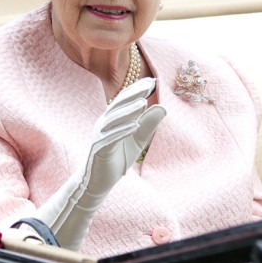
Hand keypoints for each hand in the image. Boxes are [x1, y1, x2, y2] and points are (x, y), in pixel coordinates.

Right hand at [31, 77, 165, 249]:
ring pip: (114, 119)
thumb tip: (163, 107)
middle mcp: (103, 124)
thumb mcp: (138, 140)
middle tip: (149, 84)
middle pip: (118, 105)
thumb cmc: (117, 158)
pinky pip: (110, 138)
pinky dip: (122, 131)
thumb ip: (149, 124)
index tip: (152, 80)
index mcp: (111, 119)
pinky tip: (135, 126)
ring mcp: (100, 136)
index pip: (124, 100)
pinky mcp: (99, 150)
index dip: (137, 89)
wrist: (98, 181)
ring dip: (129, 111)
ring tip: (144, 103)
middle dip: (134, 94)